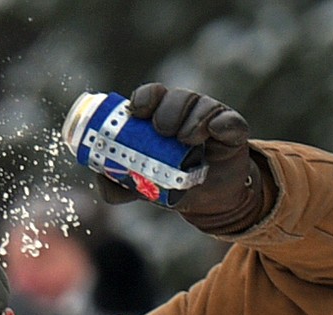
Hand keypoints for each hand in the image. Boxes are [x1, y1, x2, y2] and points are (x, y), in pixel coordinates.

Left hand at [98, 84, 268, 233]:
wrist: (209, 201)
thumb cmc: (174, 182)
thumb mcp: (143, 186)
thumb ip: (117, 183)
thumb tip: (98, 174)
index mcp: (161, 116)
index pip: (152, 96)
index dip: (144, 98)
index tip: (137, 111)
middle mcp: (186, 111)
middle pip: (177, 97)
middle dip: (167, 110)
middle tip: (162, 130)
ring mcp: (211, 118)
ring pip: (202, 106)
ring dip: (192, 120)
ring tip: (186, 140)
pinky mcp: (233, 131)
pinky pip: (230, 121)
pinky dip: (222, 124)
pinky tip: (215, 133)